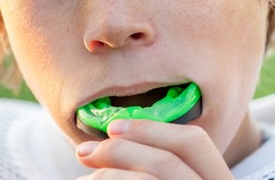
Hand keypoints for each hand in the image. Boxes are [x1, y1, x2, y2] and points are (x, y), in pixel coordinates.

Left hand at [76, 120, 233, 179]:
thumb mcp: (171, 175)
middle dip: (121, 150)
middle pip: (168, 161)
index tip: (112, 127)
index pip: (194, 142)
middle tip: (85, 151)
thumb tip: (116, 136)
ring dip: (109, 174)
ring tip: (85, 178)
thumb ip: (158, 163)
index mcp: (216, 179)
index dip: (151, 129)